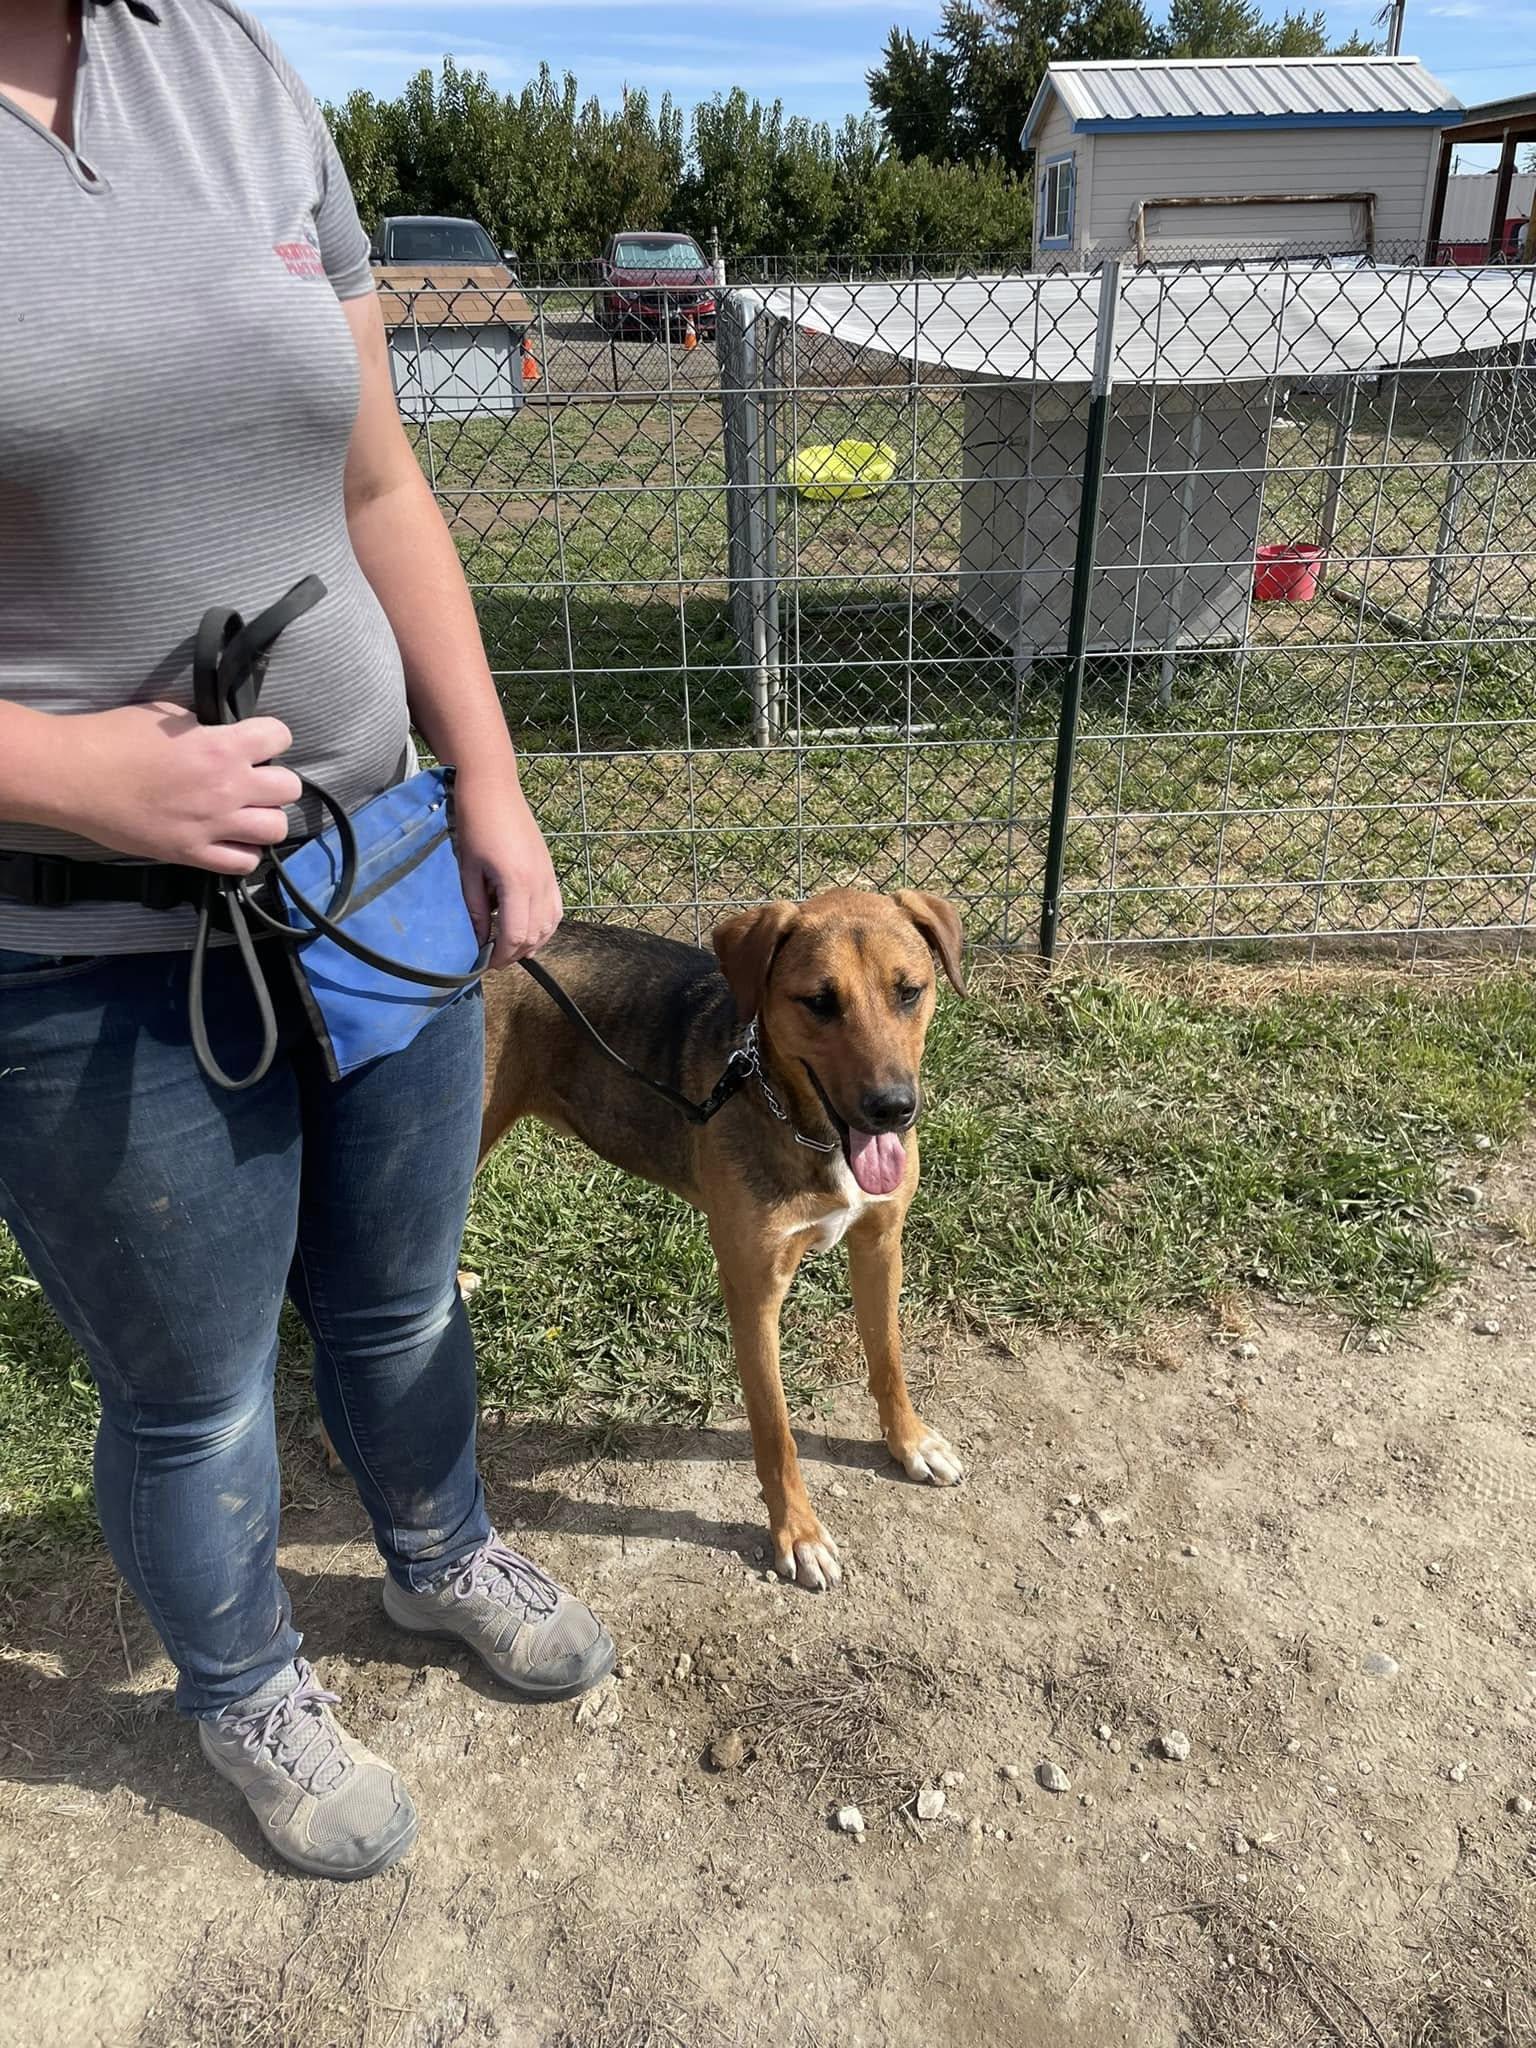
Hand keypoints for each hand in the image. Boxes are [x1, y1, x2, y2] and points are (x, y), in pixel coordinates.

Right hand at [64, 701, 301, 873]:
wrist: (72, 776)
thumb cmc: (112, 738)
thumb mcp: (167, 714)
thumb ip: (203, 729)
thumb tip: (219, 736)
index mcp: (220, 747)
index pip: (280, 737)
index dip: (271, 737)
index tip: (257, 742)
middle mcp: (226, 787)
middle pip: (289, 788)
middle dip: (274, 781)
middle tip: (252, 781)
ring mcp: (212, 825)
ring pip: (276, 829)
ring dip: (265, 818)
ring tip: (245, 812)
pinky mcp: (192, 853)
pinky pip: (243, 863)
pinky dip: (243, 853)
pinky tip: (229, 840)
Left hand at [454, 770, 562, 966]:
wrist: (494, 788)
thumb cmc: (474, 824)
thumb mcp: (467, 870)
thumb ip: (474, 908)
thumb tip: (478, 940)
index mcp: (516, 883)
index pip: (515, 936)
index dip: (500, 956)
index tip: (483, 964)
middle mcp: (539, 883)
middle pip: (534, 935)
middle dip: (514, 953)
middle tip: (491, 959)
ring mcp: (549, 876)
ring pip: (550, 925)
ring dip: (531, 943)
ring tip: (510, 948)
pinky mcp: (550, 870)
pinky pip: (556, 909)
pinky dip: (544, 926)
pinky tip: (529, 930)